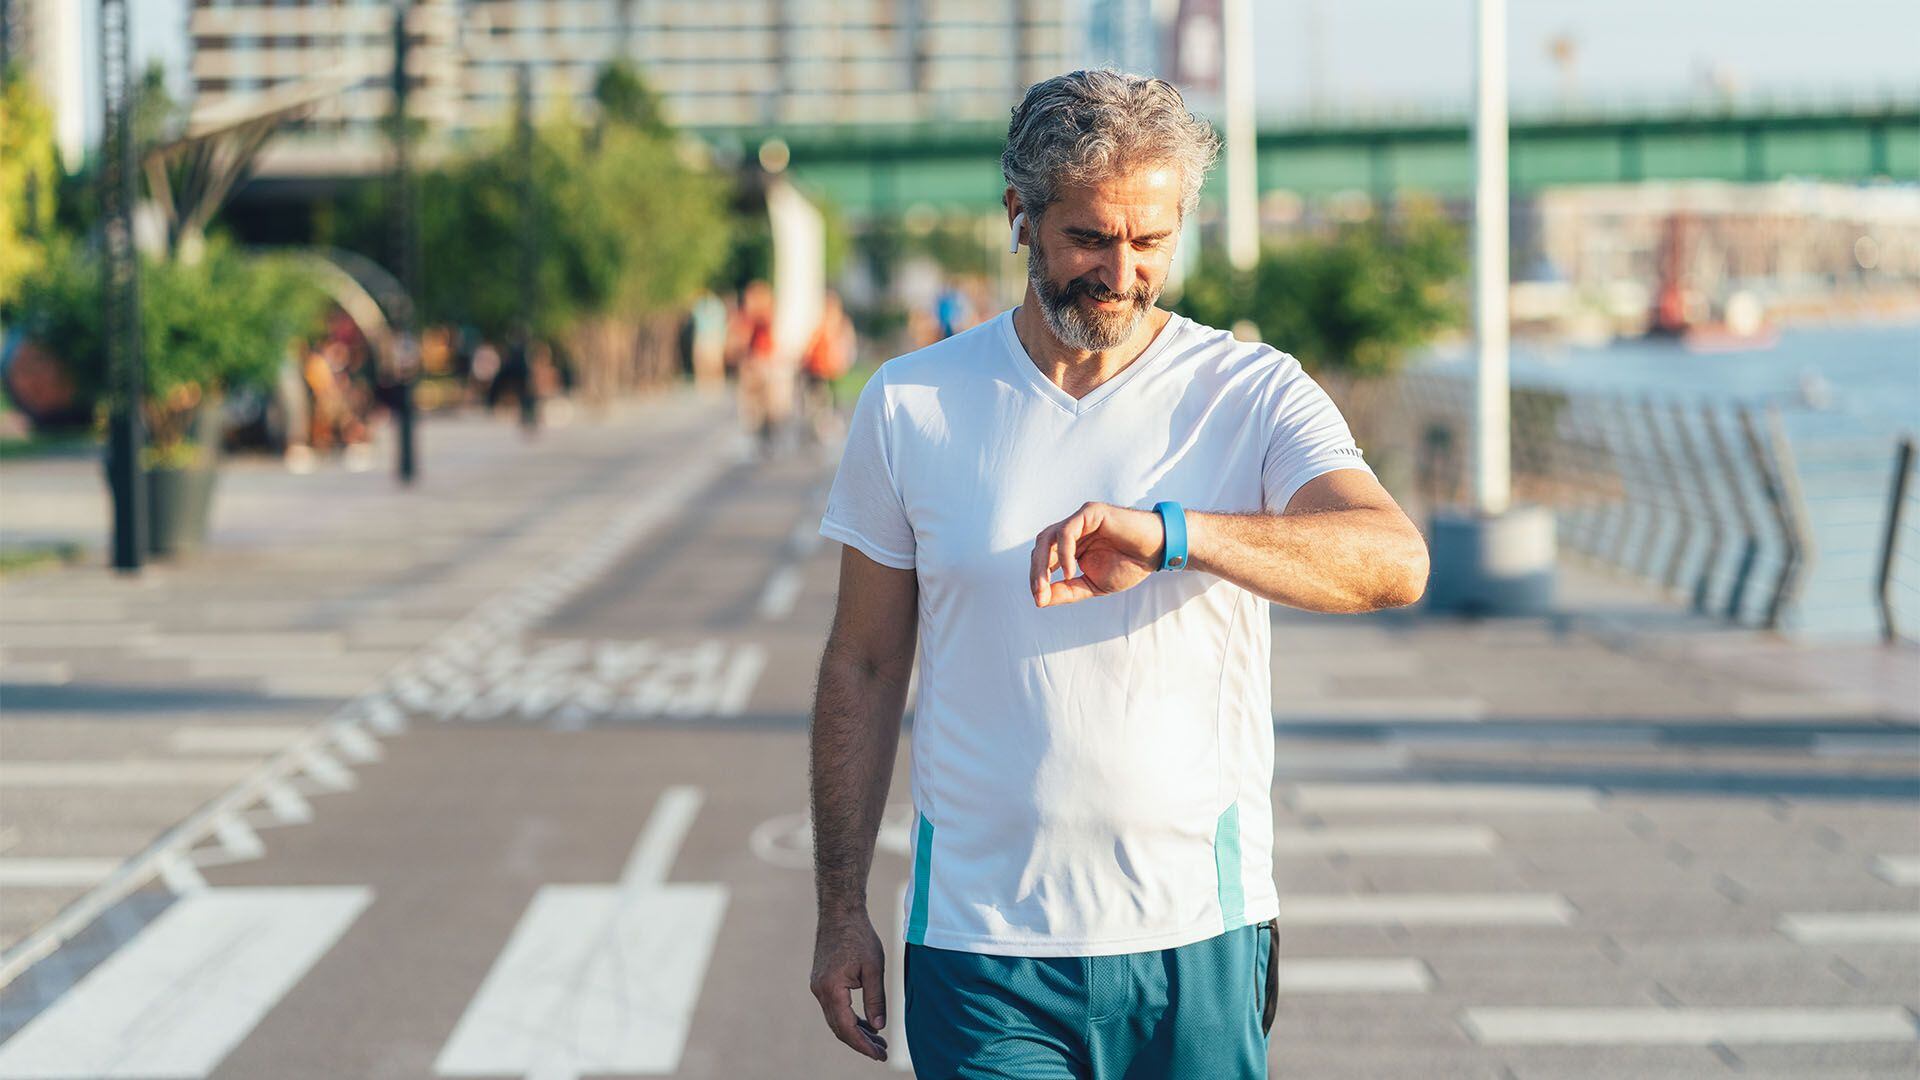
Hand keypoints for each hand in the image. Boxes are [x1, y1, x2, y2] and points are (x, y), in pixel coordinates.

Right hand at [809, 911, 889, 1061]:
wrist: (840, 913)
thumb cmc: (859, 936)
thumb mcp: (874, 968)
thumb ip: (875, 999)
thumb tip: (879, 1027)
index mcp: (831, 989)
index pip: (846, 1028)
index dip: (863, 1045)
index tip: (879, 1055)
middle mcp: (820, 991)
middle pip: (839, 1028)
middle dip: (861, 1043)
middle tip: (882, 1052)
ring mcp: (818, 986)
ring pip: (836, 1019)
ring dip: (856, 1032)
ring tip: (878, 1041)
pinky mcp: (822, 981)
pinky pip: (835, 1007)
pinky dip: (849, 1018)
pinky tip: (866, 1024)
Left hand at [1029, 501, 1163, 606]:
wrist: (1157, 552)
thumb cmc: (1130, 565)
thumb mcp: (1093, 585)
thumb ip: (1067, 590)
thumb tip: (1040, 600)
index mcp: (1071, 546)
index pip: (1044, 559)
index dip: (1037, 578)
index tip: (1039, 600)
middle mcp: (1072, 530)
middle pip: (1042, 547)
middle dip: (1036, 572)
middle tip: (1039, 594)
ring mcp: (1080, 519)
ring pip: (1049, 537)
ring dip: (1043, 563)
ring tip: (1046, 585)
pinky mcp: (1090, 513)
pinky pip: (1067, 531)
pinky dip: (1064, 553)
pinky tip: (1071, 572)